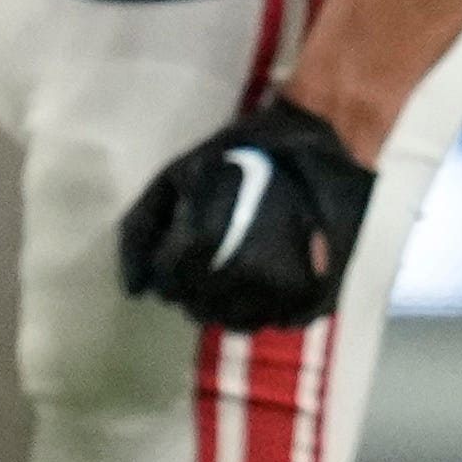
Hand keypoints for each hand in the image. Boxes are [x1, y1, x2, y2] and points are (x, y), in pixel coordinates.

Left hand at [116, 94, 377, 333]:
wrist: (329, 139)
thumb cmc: (247, 152)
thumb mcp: (179, 173)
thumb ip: (142, 228)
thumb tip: (132, 290)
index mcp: (210, 242)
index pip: (167, 282)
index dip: (166, 263)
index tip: (179, 244)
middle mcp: (248, 278)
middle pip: (197, 307)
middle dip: (192, 283)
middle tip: (209, 252)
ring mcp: (286, 296)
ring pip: (233, 322)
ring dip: (225, 299)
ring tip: (235, 263)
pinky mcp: (315, 302)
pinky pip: (272, 322)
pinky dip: (263, 304)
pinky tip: (267, 273)